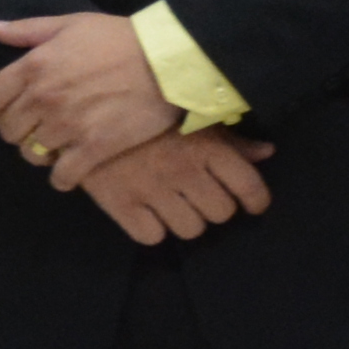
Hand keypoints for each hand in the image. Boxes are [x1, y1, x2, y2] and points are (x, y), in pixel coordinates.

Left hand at [0, 9, 180, 182]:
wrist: (169, 60)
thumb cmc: (121, 38)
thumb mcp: (71, 24)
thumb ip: (28, 30)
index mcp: (34, 66)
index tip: (9, 111)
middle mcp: (44, 98)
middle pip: (9, 129)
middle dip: (18, 131)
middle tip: (33, 130)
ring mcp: (68, 125)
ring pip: (31, 153)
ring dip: (38, 153)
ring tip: (53, 148)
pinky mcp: (95, 147)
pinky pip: (63, 175)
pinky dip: (61, 178)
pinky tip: (68, 173)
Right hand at [77, 123, 272, 245]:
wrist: (80, 111)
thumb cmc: (143, 115)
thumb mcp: (190, 119)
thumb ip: (231, 140)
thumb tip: (267, 153)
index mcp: (205, 146)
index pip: (249, 187)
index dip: (256, 201)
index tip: (250, 204)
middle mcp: (183, 170)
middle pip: (221, 213)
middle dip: (214, 207)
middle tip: (200, 197)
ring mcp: (151, 190)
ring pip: (190, 229)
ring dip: (185, 221)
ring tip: (172, 205)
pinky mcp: (120, 204)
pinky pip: (152, 236)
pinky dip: (151, 228)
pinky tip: (146, 211)